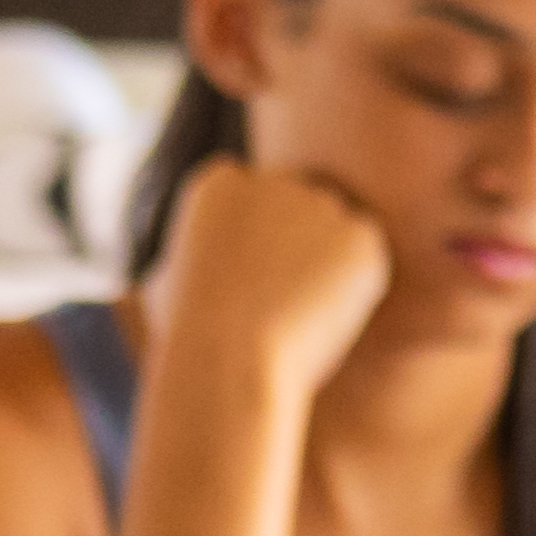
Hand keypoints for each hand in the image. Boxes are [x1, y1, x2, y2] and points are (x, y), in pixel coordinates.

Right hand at [140, 158, 396, 407]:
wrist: (231, 355)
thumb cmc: (192, 335)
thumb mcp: (168, 285)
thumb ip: (193, 258)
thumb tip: (197, 265)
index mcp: (220, 183)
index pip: (253, 190)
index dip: (260, 232)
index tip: (255, 270)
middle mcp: (273, 179)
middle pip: (302, 205)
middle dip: (301, 243)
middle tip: (286, 296)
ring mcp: (321, 202)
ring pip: (339, 232)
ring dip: (330, 266)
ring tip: (297, 311)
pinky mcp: (362, 234)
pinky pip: (367, 259)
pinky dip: (356, 288)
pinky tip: (323, 314)